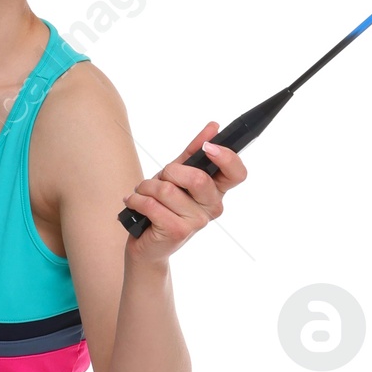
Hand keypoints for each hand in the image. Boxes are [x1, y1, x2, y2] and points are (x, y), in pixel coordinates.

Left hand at [121, 122, 247, 261]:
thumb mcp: (177, 175)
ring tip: (143, 193)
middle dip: (169, 172)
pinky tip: (134, 203)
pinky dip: (137, 200)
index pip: (237, 173)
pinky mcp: (178, 232)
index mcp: (217, 191)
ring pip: (168, 190)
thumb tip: (213, 127)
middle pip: (198, 178)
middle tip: (160, 179)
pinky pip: (152, 205)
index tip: (208, 147)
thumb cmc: (163, 207)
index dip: (227, 157)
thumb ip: (194, 152)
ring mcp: (197, 222)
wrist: (147, 244)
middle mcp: (212, 207)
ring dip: (147, 187)